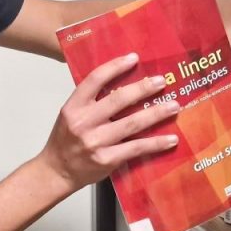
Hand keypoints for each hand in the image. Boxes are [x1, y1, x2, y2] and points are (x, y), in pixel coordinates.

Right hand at [37, 52, 181, 194]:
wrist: (57, 171)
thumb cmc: (66, 141)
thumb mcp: (71, 114)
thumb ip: (92, 101)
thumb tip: (124, 83)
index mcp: (73, 107)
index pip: (95, 80)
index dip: (115, 67)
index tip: (133, 58)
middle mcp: (83, 123)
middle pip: (118, 100)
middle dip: (143, 89)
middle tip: (161, 81)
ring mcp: (96, 142)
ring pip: (132, 123)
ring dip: (156, 113)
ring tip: (173, 106)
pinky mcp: (107, 160)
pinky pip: (136, 148)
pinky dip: (156, 143)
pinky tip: (171, 139)